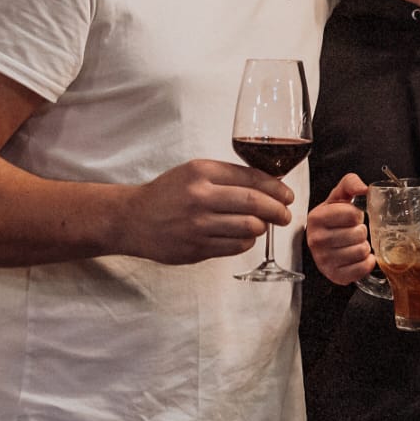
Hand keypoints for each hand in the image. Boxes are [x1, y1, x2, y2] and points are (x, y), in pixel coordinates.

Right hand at [124, 159, 292, 264]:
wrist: (132, 219)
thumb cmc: (168, 194)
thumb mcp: (194, 172)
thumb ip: (228, 176)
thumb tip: (270, 184)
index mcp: (201, 172)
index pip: (251, 178)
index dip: (276, 188)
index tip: (287, 195)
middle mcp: (200, 197)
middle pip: (254, 204)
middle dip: (278, 210)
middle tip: (285, 214)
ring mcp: (197, 225)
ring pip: (249, 227)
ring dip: (262, 227)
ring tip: (261, 224)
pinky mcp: (196, 248)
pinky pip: (235, 247)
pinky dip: (246, 242)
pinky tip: (243, 236)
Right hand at [306, 172, 374, 284]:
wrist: (323, 243)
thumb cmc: (333, 220)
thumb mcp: (338, 197)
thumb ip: (350, 183)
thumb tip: (364, 188)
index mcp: (316, 218)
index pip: (352, 214)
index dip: (357, 214)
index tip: (350, 217)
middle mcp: (317, 240)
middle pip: (358, 233)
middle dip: (361, 231)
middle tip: (352, 232)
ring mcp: (324, 260)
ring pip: (362, 251)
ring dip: (364, 246)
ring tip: (354, 243)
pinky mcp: (335, 275)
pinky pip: (363, 268)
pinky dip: (366, 262)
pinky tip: (358, 257)